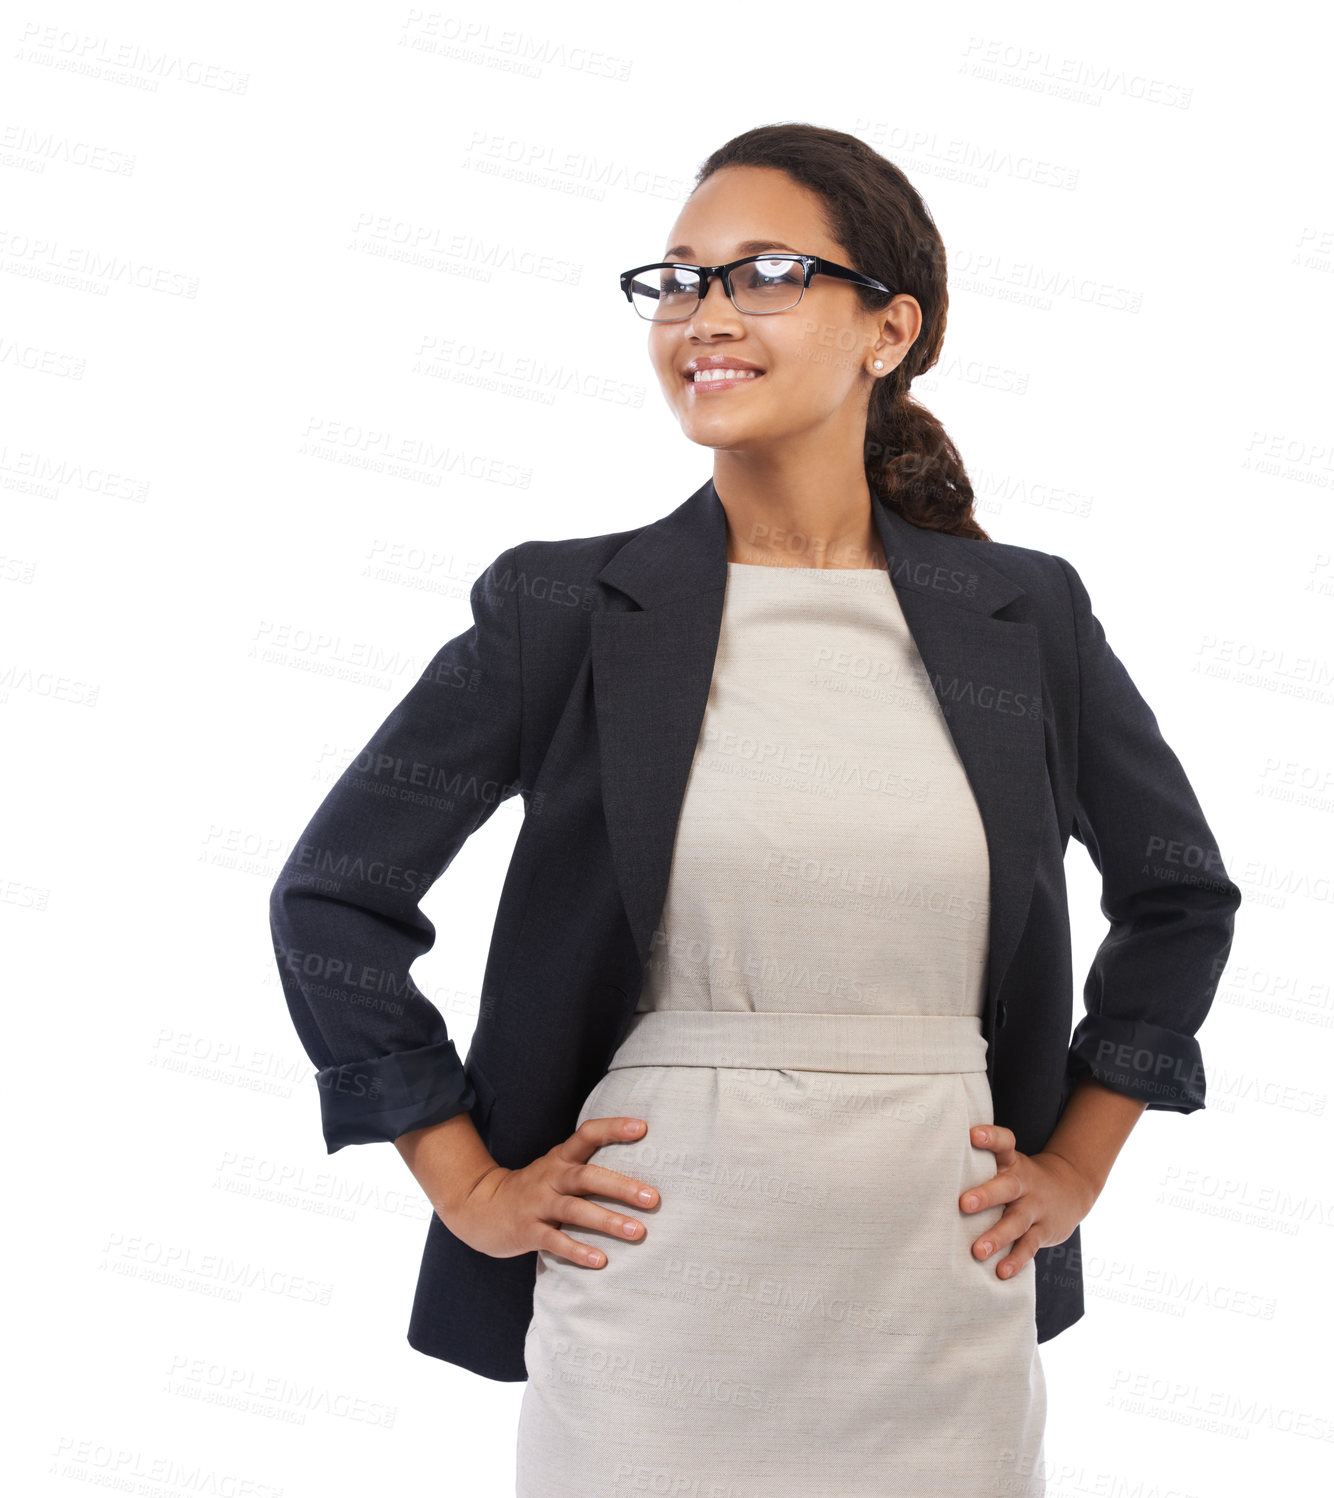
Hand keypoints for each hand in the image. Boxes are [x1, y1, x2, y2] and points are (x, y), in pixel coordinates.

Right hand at [446, 1116, 659, 1267]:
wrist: (479, 1208)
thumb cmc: (533, 1189)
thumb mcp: (555, 1169)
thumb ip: (586, 1167)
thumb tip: (637, 1172)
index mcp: (559, 1158)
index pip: (587, 1134)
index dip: (613, 1129)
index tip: (642, 1128)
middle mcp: (550, 1177)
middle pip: (587, 1176)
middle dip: (621, 1187)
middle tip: (653, 1198)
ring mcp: (538, 1204)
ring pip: (575, 1210)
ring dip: (607, 1221)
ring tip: (637, 1232)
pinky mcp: (527, 1231)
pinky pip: (554, 1241)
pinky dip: (578, 1251)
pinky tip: (600, 1261)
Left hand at [959, 1125, 1096, 1279]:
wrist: (1072, 1190)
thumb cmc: (1021, 1177)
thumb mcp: (1008, 1163)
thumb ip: (980, 1162)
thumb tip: (932, 1164)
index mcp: (1012, 1162)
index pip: (1004, 1143)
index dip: (990, 1137)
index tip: (972, 1135)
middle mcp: (1024, 1183)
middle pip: (1007, 1186)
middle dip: (986, 1195)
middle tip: (963, 1204)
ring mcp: (1035, 1208)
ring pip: (1016, 1222)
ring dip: (997, 1236)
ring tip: (978, 1250)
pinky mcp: (1042, 1231)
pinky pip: (1028, 1247)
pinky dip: (1015, 1260)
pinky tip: (1001, 1271)